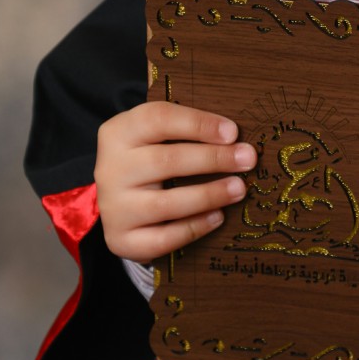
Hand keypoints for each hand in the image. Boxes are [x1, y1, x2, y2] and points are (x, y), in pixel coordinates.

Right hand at [95, 102, 256, 262]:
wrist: (122, 202)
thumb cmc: (152, 158)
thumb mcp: (158, 136)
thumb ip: (188, 131)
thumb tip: (237, 138)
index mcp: (119, 133)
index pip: (157, 119)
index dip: (198, 124)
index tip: (233, 131)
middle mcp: (110, 169)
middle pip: (165, 161)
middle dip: (213, 159)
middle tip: (248, 159)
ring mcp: (113, 208)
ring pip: (165, 203)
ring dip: (209, 195)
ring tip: (239, 189)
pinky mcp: (120, 240)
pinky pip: (162, 238)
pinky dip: (194, 228)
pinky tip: (218, 217)